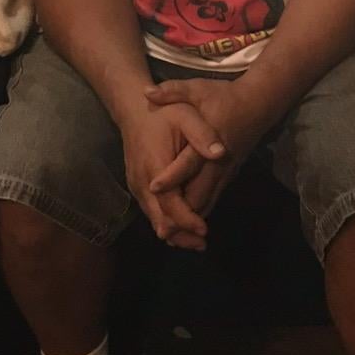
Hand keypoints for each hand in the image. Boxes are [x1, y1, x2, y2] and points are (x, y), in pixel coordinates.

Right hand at [120, 98, 229, 250]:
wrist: (134, 109)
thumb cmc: (164, 113)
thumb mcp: (187, 115)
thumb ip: (203, 135)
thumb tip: (220, 153)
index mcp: (154, 166)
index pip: (170, 204)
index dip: (187, 220)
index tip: (204, 230)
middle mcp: (141, 181)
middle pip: (160, 218)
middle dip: (181, 234)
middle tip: (202, 245)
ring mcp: (136, 186)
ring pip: (154, 218)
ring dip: (174, 231)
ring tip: (195, 242)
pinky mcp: (137, 186)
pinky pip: (151, 210)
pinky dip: (166, 221)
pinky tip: (181, 228)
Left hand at [142, 78, 262, 215]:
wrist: (258, 105)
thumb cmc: (224, 96)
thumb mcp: (197, 89)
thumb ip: (173, 91)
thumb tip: (146, 92)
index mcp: (208, 139)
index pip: (188, 161)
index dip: (171, 175)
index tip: (153, 186)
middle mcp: (218, 161)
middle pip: (199, 192)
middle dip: (181, 211)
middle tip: (160, 227)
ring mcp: (226, 171)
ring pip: (207, 201)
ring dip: (190, 218)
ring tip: (170, 235)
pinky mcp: (229, 176)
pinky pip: (213, 199)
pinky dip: (199, 213)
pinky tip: (186, 225)